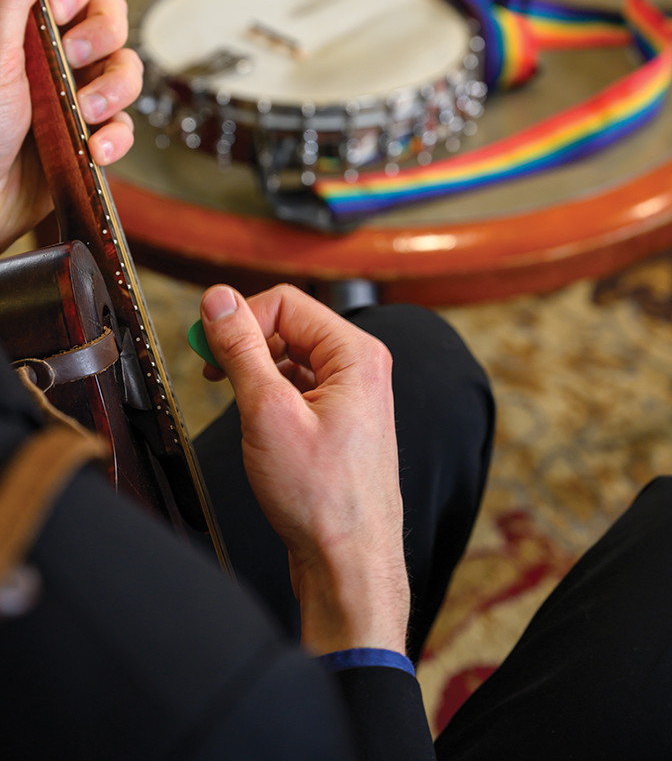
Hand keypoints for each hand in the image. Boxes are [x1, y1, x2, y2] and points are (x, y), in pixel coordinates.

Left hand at [0, 0, 141, 248]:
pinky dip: (117, 136)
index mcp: (24, 29)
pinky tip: (96, 147)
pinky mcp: (90, 137)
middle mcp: (53, 58)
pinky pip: (125, 127)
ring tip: (89, 109)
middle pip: (110, 21)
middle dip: (105, 36)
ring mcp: (74, 98)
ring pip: (126, 72)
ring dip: (115, 88)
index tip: (58, 9)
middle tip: (77, 55)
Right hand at [200, 283, 409, 655]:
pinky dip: (269, 394)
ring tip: (236, 402)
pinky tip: (255, 421)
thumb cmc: (322, 499)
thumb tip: (219, 301)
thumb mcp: (268, 413)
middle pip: (289, 326)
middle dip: (246, 344)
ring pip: (290, 357)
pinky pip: (297, 386)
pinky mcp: (338, 420)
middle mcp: (360, 369)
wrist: (348, 563)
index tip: (207, 345)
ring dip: (255, 370)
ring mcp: (351, 396)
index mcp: (356, 354)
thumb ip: (242, 349)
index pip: (286, 302)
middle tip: (212, 372)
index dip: (241, 318)